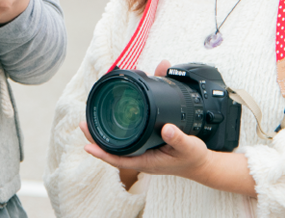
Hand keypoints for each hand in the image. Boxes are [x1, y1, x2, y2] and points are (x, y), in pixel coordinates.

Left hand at [81, 59, 256, 196]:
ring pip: (118, 144)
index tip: (87, 145)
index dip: (102, 153)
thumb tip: (167, 129)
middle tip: (83, 123)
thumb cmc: (193, 158)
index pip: (119, 159)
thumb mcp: (189, 147)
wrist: (201, 164)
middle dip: (97, 139)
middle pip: (113, 150)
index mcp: (147, 161)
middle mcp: (142, 157)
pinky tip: (112, 121)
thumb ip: (179, 138)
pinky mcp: (146, 144)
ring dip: (104, 133)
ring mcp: (143, 151)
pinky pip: (127, 139)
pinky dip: (117, 131)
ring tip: (90, 120)